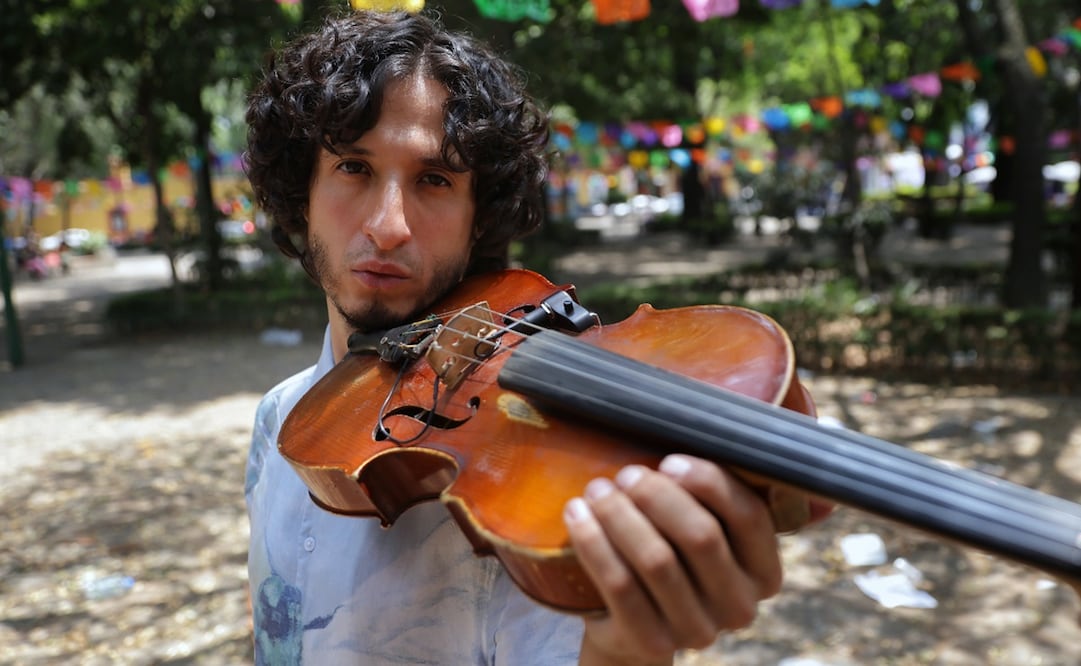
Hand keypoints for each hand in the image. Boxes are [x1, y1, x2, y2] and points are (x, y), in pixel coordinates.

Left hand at [563, 454, 787, 665]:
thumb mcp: (697, 524)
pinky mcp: (652, 643)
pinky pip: (620, 587)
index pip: (749, 516)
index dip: (708, 481)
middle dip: (657, 496)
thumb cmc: (670, 553)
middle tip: (625, 475)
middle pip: (701, 536)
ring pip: (657, 561)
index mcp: (764, 570)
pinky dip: (595, 544)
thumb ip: (703, 490)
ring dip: (621, 516)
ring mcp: (698, 630)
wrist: (632, 625)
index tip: (669, 459)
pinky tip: (577, 516)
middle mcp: (740, 605)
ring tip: (597, 490)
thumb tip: (679, 417)